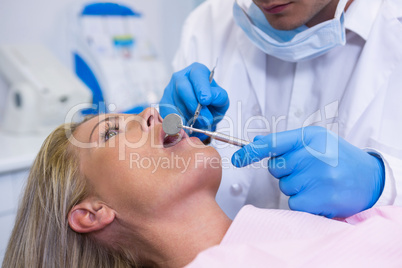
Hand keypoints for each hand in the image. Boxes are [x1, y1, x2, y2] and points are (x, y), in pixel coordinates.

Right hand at [159, 63, 228, 138]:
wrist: (201, 117)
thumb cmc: (211, 105)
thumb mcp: (221, 101)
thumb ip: (220, 98)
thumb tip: (211, 98)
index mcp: (197, 72)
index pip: (198, 74)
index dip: (201, 87)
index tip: (206, 100)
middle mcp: (181, 77)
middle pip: (183, 87)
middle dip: (193, 104)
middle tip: (203, 118)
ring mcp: (170, 90)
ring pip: (175, 102)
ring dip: (187, 116)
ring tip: (197, 124)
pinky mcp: (163, 103)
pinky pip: (168, 113)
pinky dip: (177, 122)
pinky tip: (185, 126)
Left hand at [231, 126, 384, 217]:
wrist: (370, 178)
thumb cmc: (339, 158)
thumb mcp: (316, 141)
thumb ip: (286, 142)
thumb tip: (256, 142)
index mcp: (310, 138)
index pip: (272, 143)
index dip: (251, 151)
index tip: (238, 158)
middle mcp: (313, 155)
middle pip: (275, 168)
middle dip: (286, 170)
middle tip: (308, 169)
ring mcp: (317, 178)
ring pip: (284, 186)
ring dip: (296, 186)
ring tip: (318, 181)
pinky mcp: (319, 199)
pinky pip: (293, 202)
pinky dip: (303, 201)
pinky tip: (319, 194)